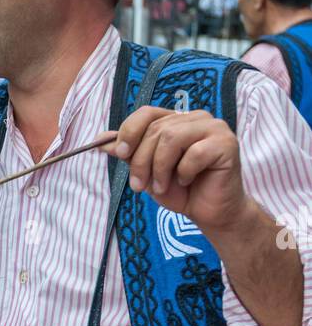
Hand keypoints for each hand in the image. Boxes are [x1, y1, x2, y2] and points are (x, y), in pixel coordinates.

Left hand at [103, 106, 246, 236]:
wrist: (208, 213)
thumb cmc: (180, 191)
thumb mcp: (146, 172)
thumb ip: (128, 154)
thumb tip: (100, 140)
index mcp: (177, 120)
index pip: (147, 113)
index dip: (129, 131)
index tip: (120, 154)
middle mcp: (196, 118)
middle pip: (157, 129)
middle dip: (141, 161)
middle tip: (138, 186)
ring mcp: (214, 128)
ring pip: (172, 138)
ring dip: (160, 168)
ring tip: (161, 187)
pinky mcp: (226, 144)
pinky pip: (194, 153)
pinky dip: (184, 172)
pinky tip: (187, 181)